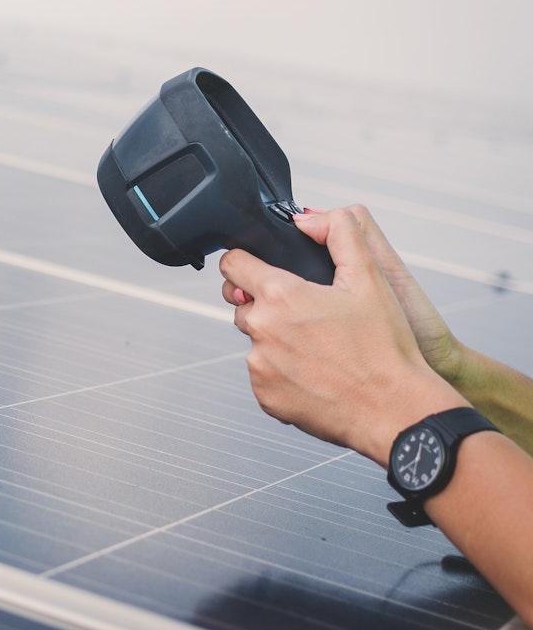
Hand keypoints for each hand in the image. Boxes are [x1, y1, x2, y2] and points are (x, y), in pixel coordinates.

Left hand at [219, 207, 465, 465]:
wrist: (395, 410)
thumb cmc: (386, 348)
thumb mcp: (370, 277)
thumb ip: (340, 233)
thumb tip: (306, 218)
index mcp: (280, 296)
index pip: (233, 263)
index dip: (247, 261)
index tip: (260, 267)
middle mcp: (261, 329)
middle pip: (243, 302)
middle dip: (267, 302)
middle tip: (307, 312)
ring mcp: (259, 365)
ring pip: (255, 339)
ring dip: (276, 337)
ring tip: (318, 345)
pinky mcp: (264, 396)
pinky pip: (263, 372)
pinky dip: (282, 369)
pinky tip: (315, 371)